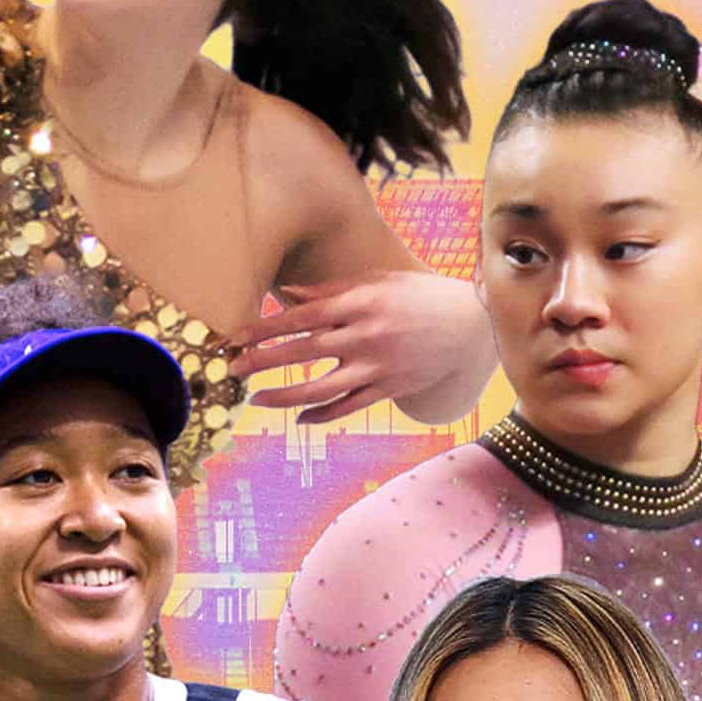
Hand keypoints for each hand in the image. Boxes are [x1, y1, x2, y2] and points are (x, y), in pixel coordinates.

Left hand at [227, 271, 494, 424]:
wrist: (469, 326)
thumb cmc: (417, 296)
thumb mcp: (376, 282)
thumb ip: (329, 290)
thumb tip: (286, 295)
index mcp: (359, 305)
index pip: (301, 317)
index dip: (264, 327)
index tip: (235, 336)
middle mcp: (365, 337)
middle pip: (303, 351)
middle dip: (263, 360)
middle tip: (232, 368)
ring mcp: (377, 367)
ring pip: (321, 388)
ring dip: (285, 395)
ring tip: (257, 398)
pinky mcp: (388, 389)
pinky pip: (348, 408)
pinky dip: (321, 415)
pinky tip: (299, 418)